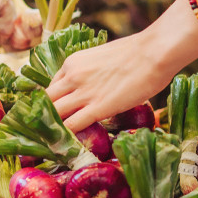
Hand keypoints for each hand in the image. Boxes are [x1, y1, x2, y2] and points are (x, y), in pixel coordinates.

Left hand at [48, 32, 176, 131]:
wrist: (153, 52)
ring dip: (53, 129)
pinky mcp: (98, 108)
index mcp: (72, 63)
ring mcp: (83, 93)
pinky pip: (72, 126)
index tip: (57, 116)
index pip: (50, 88)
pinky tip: (69, 145)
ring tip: (55, 142)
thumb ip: (91, 74)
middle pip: (46, 102)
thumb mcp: (101, 59)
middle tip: (49, 132)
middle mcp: (71, 76)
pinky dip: (67, 136)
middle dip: (45, 118)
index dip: (51, 105)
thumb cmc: (136, 53)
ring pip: (55, 115)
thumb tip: (94, 87)